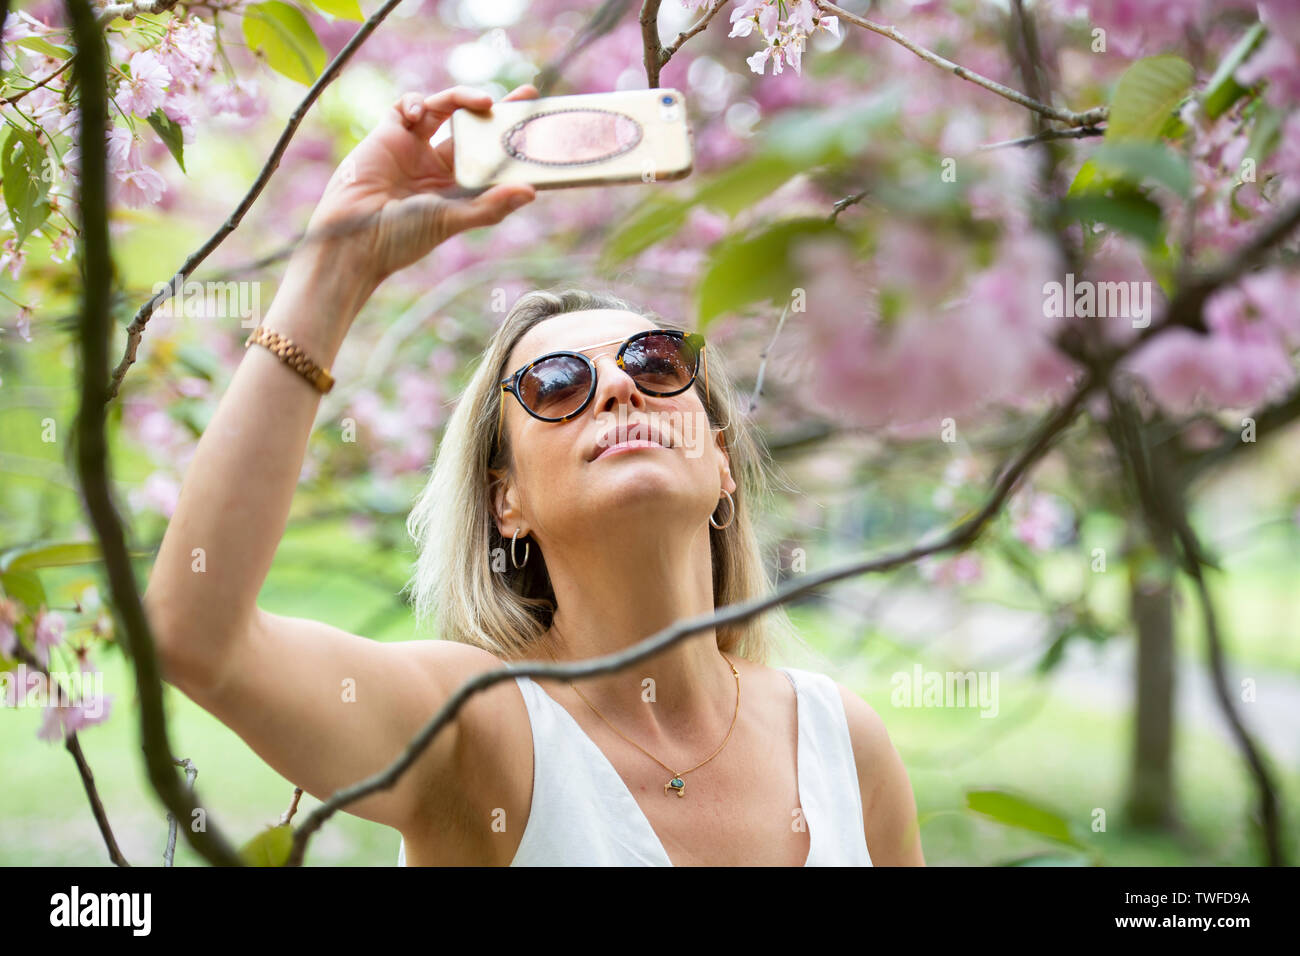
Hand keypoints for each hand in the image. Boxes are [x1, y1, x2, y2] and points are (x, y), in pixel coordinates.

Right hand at [300, 84, 538, 286]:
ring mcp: (412, 147)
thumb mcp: (453, 220)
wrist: (354, 237)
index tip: (536, 123)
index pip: (490, 155)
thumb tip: (531, 191)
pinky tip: (422, 114)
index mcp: (456, 187)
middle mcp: (436, 165)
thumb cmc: (403, 237)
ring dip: (463, 98)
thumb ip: (491, 206)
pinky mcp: (387, 134)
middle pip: (473, 127)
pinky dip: (418, 101)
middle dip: (498, 108)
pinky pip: (407, 106)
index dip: (511, 139)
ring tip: (482, 102)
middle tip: (526, 93)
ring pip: (444, 108)